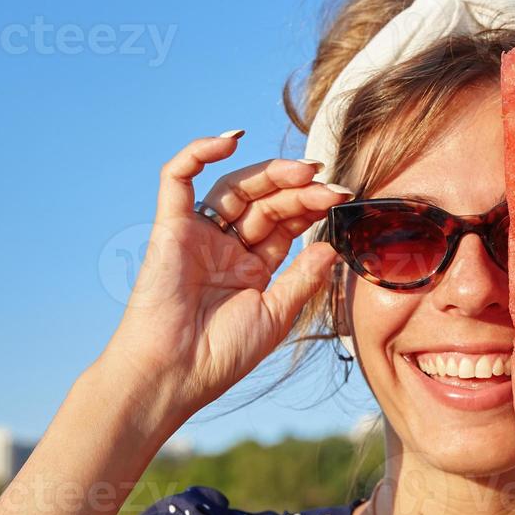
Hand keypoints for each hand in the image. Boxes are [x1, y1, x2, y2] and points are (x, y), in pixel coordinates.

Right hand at [101, 132, 350, 420]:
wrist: (174, 374)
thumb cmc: (221, 355)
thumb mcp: (276, 315)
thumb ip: (303, 278)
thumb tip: (333, 245)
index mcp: (252, 267)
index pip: (287, 223)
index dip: (314, 206)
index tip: (344, 198)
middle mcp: (226, 246)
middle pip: (267, 201)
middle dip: (301, 189)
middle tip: (331, 185)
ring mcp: (198, 234)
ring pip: (236, 186)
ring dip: (270, 173)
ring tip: (304, 171)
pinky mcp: (169, 227)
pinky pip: (177, 178)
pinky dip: (199, 152)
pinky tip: (230, 140)